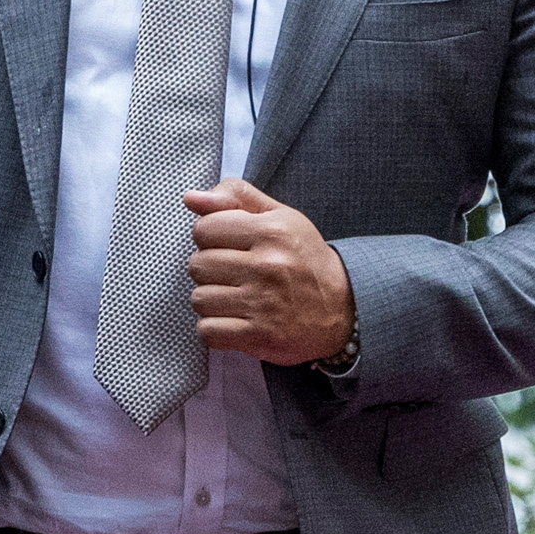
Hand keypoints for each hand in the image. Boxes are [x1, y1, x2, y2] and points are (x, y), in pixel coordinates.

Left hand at [183, 178, 357, 366]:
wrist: (343, 308)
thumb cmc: (304, 259)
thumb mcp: (280, 217)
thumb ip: (236, 198)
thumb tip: (190, 198)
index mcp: (272, 231)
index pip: (204, 229)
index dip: (209, 237)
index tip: (227, 246)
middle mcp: (267, 265)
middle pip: (197, 265)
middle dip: (209, 270)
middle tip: (233, 275)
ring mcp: (263, 303)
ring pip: (199, 299)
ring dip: (211, 301)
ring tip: (234, 298)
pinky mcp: (259, 336)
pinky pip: (208, 331)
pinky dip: (214, 329)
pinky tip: (233, 320)